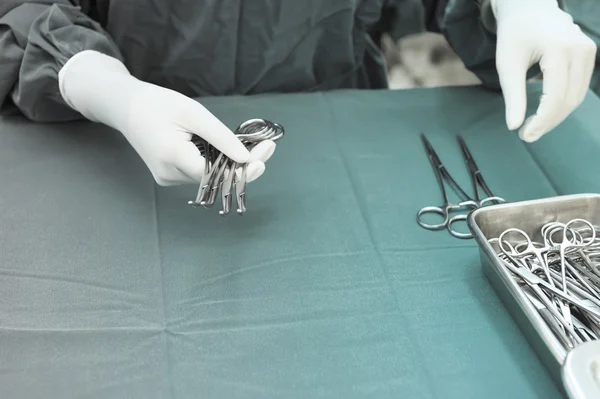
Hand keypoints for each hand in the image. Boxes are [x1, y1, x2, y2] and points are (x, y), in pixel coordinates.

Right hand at [59, 51, 274, 185]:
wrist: (126, 108)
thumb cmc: (158, 104)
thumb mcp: (193, 113)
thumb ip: (220, 137)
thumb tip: (246, 158)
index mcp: (172, 156)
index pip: (214, 173)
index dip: (240, 169)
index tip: (263, 159)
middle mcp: (169, 174)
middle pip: (215, 178)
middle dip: (243, 165)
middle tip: (267, 148)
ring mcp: (168, 179)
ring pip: (209, 178)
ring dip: (231, 164)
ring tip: (252, 146)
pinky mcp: (169, 177)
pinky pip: (200, 174)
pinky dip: (217, 163)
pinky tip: (229, 150)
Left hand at [492, 0, 596, 141]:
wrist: (529, 8)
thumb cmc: (514, 35)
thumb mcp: (507, 65)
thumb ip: (513, 96)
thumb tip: (513, 126)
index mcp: (558, 49)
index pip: (554, 97)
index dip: (541, 121)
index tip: (524, 135)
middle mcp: (580, 49)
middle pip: (568, 100)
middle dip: (548, 122)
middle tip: (526, 134)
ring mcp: (588, 51)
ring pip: (576, 97)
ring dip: (556, 116)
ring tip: (533, 126)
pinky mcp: (589, 54)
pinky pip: (578, 87)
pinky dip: (562, 103)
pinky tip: (543, 110)